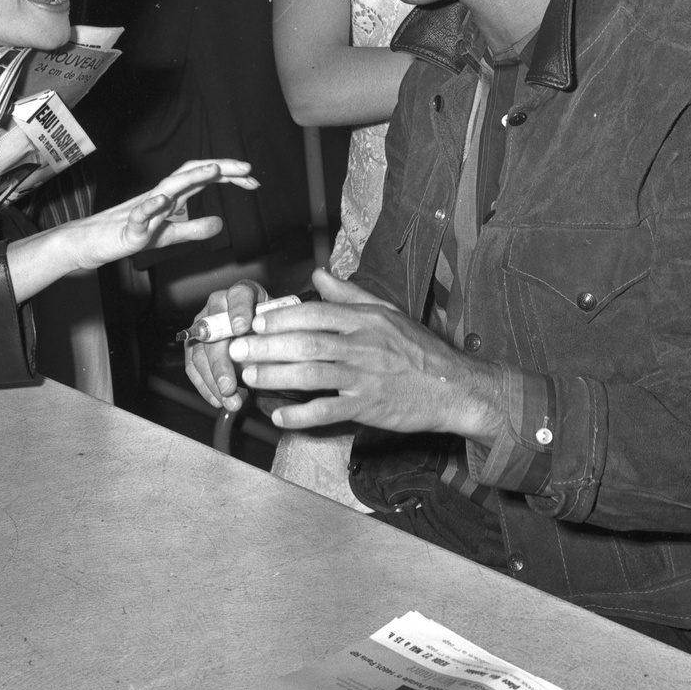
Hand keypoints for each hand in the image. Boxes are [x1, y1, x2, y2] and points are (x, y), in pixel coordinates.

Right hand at [63, 159, 257, 270]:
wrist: (92, 243)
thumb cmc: (129, 235)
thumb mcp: (169, 235)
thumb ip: (194, 229)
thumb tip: (220, 224)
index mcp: (172, 197)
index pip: (204, 178)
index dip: (229, 175)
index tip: (254, 180)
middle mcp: (160, 196)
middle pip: (191, 173)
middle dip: (220, 167)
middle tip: (248, 168)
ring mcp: (144, 209)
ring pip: (168, 188)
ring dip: (191, 177)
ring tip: (214, 170)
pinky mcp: (128, 227)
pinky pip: (139, 214)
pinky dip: (151, 206)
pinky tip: (164, 200)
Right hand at [184, 277, 267, 412]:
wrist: (264, 336)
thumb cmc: (274, 330)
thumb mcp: (280, 330)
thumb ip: (275, 339)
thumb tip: (268, 358)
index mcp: (244, 292)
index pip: (239, 295)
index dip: (239, 311)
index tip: (242, 328)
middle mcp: (219, 304)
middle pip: (214, 330)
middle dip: (220, 362)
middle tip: (229, 385)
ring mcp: (203, 324)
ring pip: (200, 352)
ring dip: (213, 380)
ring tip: (229, 400)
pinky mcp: (194, 344)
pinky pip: (193, 366)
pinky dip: (205, 385)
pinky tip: (218, 400)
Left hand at [227, 268, 506, 439]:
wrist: (453, 387)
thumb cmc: (418, 349)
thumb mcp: (387, 312)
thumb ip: (349, 294)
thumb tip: (318, 273)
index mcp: (366, 320)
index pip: (317, 312)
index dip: (282, 316)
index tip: (255, 320)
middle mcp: (363, 345)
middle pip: (307, 342)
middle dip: (267, 346)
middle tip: (237, 348)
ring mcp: (365, 377)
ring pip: (313, 374)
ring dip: (276, 376)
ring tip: (249, 376)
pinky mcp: (369, 408)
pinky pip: (329, 411)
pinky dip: (302, 415)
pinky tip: (279, 416)